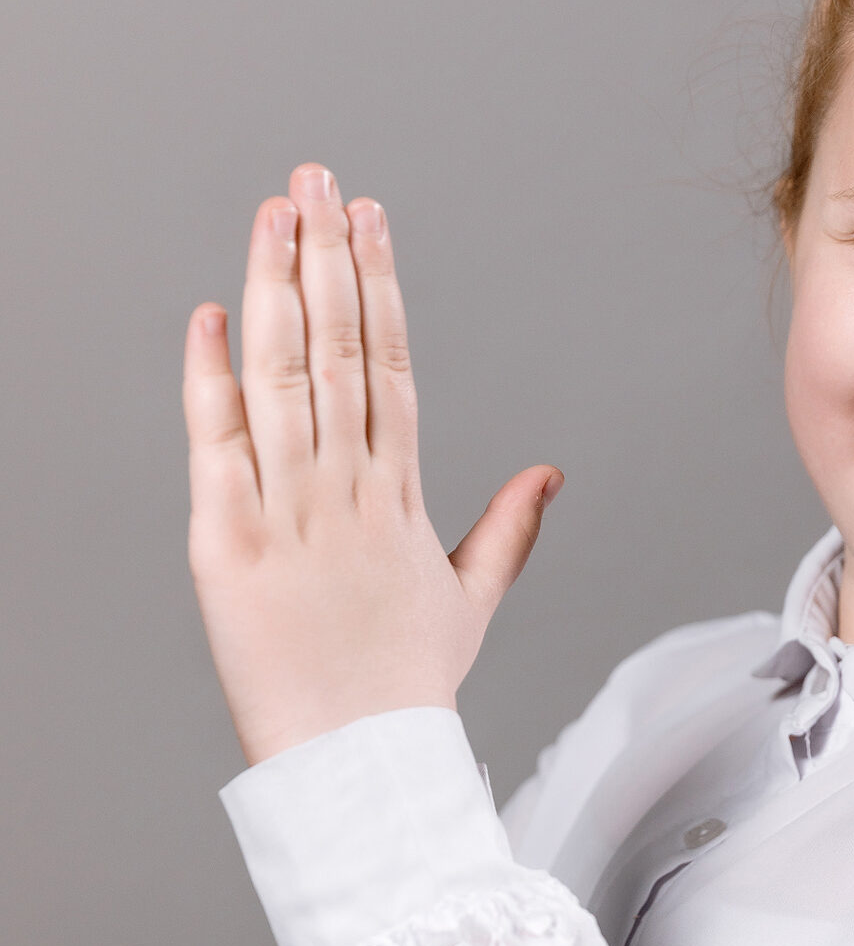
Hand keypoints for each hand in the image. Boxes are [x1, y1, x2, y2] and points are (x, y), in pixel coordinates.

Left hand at [182, 163, 559, 766]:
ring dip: (276, 290)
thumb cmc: (405, 693)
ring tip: (273, 214)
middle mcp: (348, 494)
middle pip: (341, 352)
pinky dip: (211, 380)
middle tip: (316, 179)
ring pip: (285, 381)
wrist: (361, 766)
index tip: (370, 218)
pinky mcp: (229, 547)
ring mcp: (289, 515)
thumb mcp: (467, 603)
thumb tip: (550, 471)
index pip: (391, 368)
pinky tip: (210, 316)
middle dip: (327, 258)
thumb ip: (508, 529)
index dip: (381, 286)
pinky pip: (217, 447)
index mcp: (400, 502)